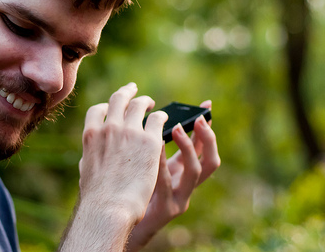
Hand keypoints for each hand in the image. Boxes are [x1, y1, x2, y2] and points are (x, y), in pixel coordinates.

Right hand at [59, 83, 167, 250]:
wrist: (109, 208)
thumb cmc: (96, 197)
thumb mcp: (86, 171)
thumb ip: (90, 156)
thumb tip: (91, 155)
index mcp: (91, 134)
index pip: (98, 110)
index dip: (107, 107)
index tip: (113, 108)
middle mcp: (110, 127)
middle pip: (118, 99)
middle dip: (126, 92)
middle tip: (132, 90)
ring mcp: (130, 132)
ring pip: (139, 105)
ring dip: (145, 101)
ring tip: (151, 104)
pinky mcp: (151, 141)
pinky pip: (158, 120)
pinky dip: (162, 117)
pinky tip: (166, 120)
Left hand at [125, 101, 219, 251]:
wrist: (116, 222)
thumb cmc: (127, 189)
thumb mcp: (142, 163)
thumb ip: (148, 144)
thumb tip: (143, 113)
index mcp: (181, 174)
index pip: (202, 149)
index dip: (206, 127)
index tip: (206, 105)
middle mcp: (185, 187)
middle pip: (210, 162)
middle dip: (208, 138)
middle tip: (198, 119)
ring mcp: (177, 199)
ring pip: (196, 172)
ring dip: (188, 147)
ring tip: (176, 127)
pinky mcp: (164, 209)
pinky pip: (166, 183)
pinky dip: (161, 162)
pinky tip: (154, 146)